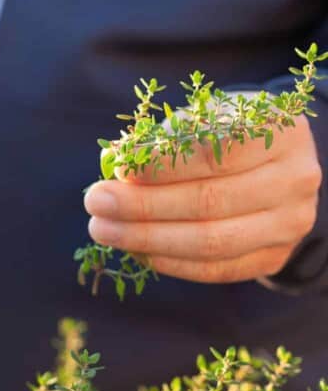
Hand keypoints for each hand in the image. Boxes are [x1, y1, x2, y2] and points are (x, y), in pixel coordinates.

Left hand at [85, 113, 321, 283]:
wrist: (275, 171)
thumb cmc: (229, 138)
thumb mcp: (205, 120)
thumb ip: (165, 139)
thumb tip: (115, 160)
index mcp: (279, 130)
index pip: (215, 150)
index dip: (161, 164)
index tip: (118, 170)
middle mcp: (293, 179)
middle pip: (208, 201)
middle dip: (142, 206)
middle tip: (95, 202)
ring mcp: (288, 225)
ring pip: (209, 242)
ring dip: (146, 239)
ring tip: (103, 230)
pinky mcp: (272, 258)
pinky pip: (214, 270)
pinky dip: (168, 262)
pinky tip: (134, 250)